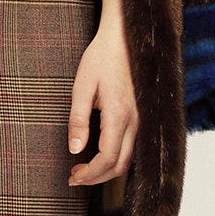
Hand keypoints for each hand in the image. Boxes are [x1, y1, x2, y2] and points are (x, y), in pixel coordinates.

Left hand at [66, 13, 137, 187]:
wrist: (123, 38)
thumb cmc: (100, 59)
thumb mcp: (81, 87)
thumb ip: (77, 120)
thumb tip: (74, 150)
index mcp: (119, 115)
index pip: (108, 158)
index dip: (90, 174)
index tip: (73, 177)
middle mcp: (135, 121)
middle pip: (120, 165)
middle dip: (97, 177)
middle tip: (74, 177)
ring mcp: (141, 119)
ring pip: (129, 159)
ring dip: (106, 169)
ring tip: (83, 167)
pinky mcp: (140, 116)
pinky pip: (132, 146)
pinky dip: (116, 158)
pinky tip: (99, 154)